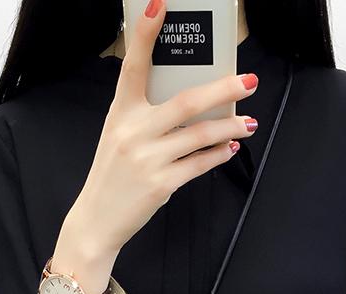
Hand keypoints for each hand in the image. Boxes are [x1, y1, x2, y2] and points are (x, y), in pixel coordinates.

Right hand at [68, 0, 258, 258]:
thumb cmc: (112, 175)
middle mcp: (133, 131)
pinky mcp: (161, 184)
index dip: (145, 34)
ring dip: (230, 126)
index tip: (159, 4)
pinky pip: (199, 164)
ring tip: (249, 122)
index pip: (133, 66)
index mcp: (120, 112)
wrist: (96, 219)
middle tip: (248, 81)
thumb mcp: (118, 136)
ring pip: (200, 134)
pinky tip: (229, 148)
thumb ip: (145, 116)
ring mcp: (147, 159)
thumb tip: (191, 102)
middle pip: (186, 101)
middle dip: (223, 88)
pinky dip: (218, 154)